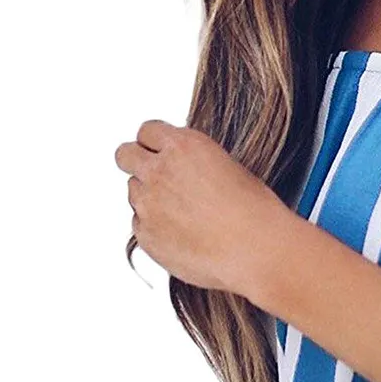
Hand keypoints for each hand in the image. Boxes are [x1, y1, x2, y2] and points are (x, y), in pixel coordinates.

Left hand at [115, 119, 289, 297]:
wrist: (256, 251)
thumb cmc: (253, 212)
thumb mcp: (228, 167)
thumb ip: (193, 162)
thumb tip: (182, 168)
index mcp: (182, 146)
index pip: (147, 131)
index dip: (153, 143)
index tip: (158, 152)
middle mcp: (158, 171)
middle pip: (124, 155)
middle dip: (135, 162)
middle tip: (153, 176)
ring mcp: (148, 204)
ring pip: (133, 193)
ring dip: (149, 199)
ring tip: (182, 215)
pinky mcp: (145, 235)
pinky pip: (139, 225)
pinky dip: (155, 228)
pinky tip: (182, 235)